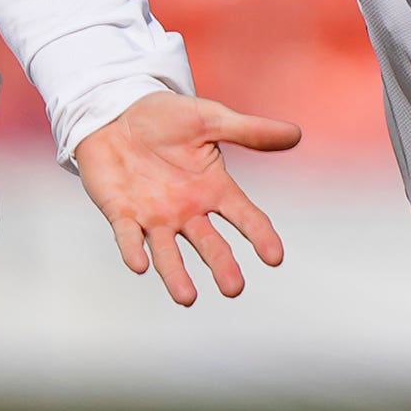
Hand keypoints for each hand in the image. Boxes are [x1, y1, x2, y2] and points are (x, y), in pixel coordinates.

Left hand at [71, 89, 301, 307]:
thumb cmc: (164, 116)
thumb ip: (248, 130)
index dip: (260, 236)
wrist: (115, 112)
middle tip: (233, 289)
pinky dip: (133, 251)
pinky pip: (128, 236)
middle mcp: (187, 210)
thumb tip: (296, 134)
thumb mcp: (210, 118)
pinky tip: (139, 265)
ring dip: (176, 276)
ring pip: (168, 252)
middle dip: (222, 266)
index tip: (274, 257)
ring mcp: (154, 216)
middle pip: (210, 244)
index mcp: (213, 189)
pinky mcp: (121, 213)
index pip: (244, 217)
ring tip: (186, 298)